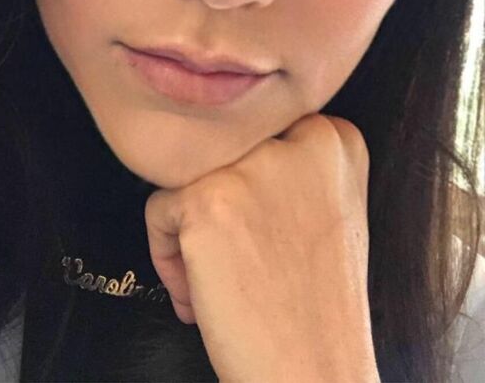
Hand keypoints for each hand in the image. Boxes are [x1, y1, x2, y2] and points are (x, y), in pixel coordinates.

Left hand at [144, 113, 379, 382]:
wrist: (314, 377)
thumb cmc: (317, 308)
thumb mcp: (333, 209)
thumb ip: (296, 162)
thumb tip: (228, 139)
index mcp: (335, 139)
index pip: (259, 133)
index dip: (252, 190)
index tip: (264, 233)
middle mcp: (298, 140)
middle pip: (222, 152)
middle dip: (221, 206)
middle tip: (242, 261)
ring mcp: (250, 166)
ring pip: (187, 177)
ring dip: (192, 231)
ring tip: (220, 282)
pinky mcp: (206, 198)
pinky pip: (158, 210)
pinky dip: (166, 255)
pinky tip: (202, 296)